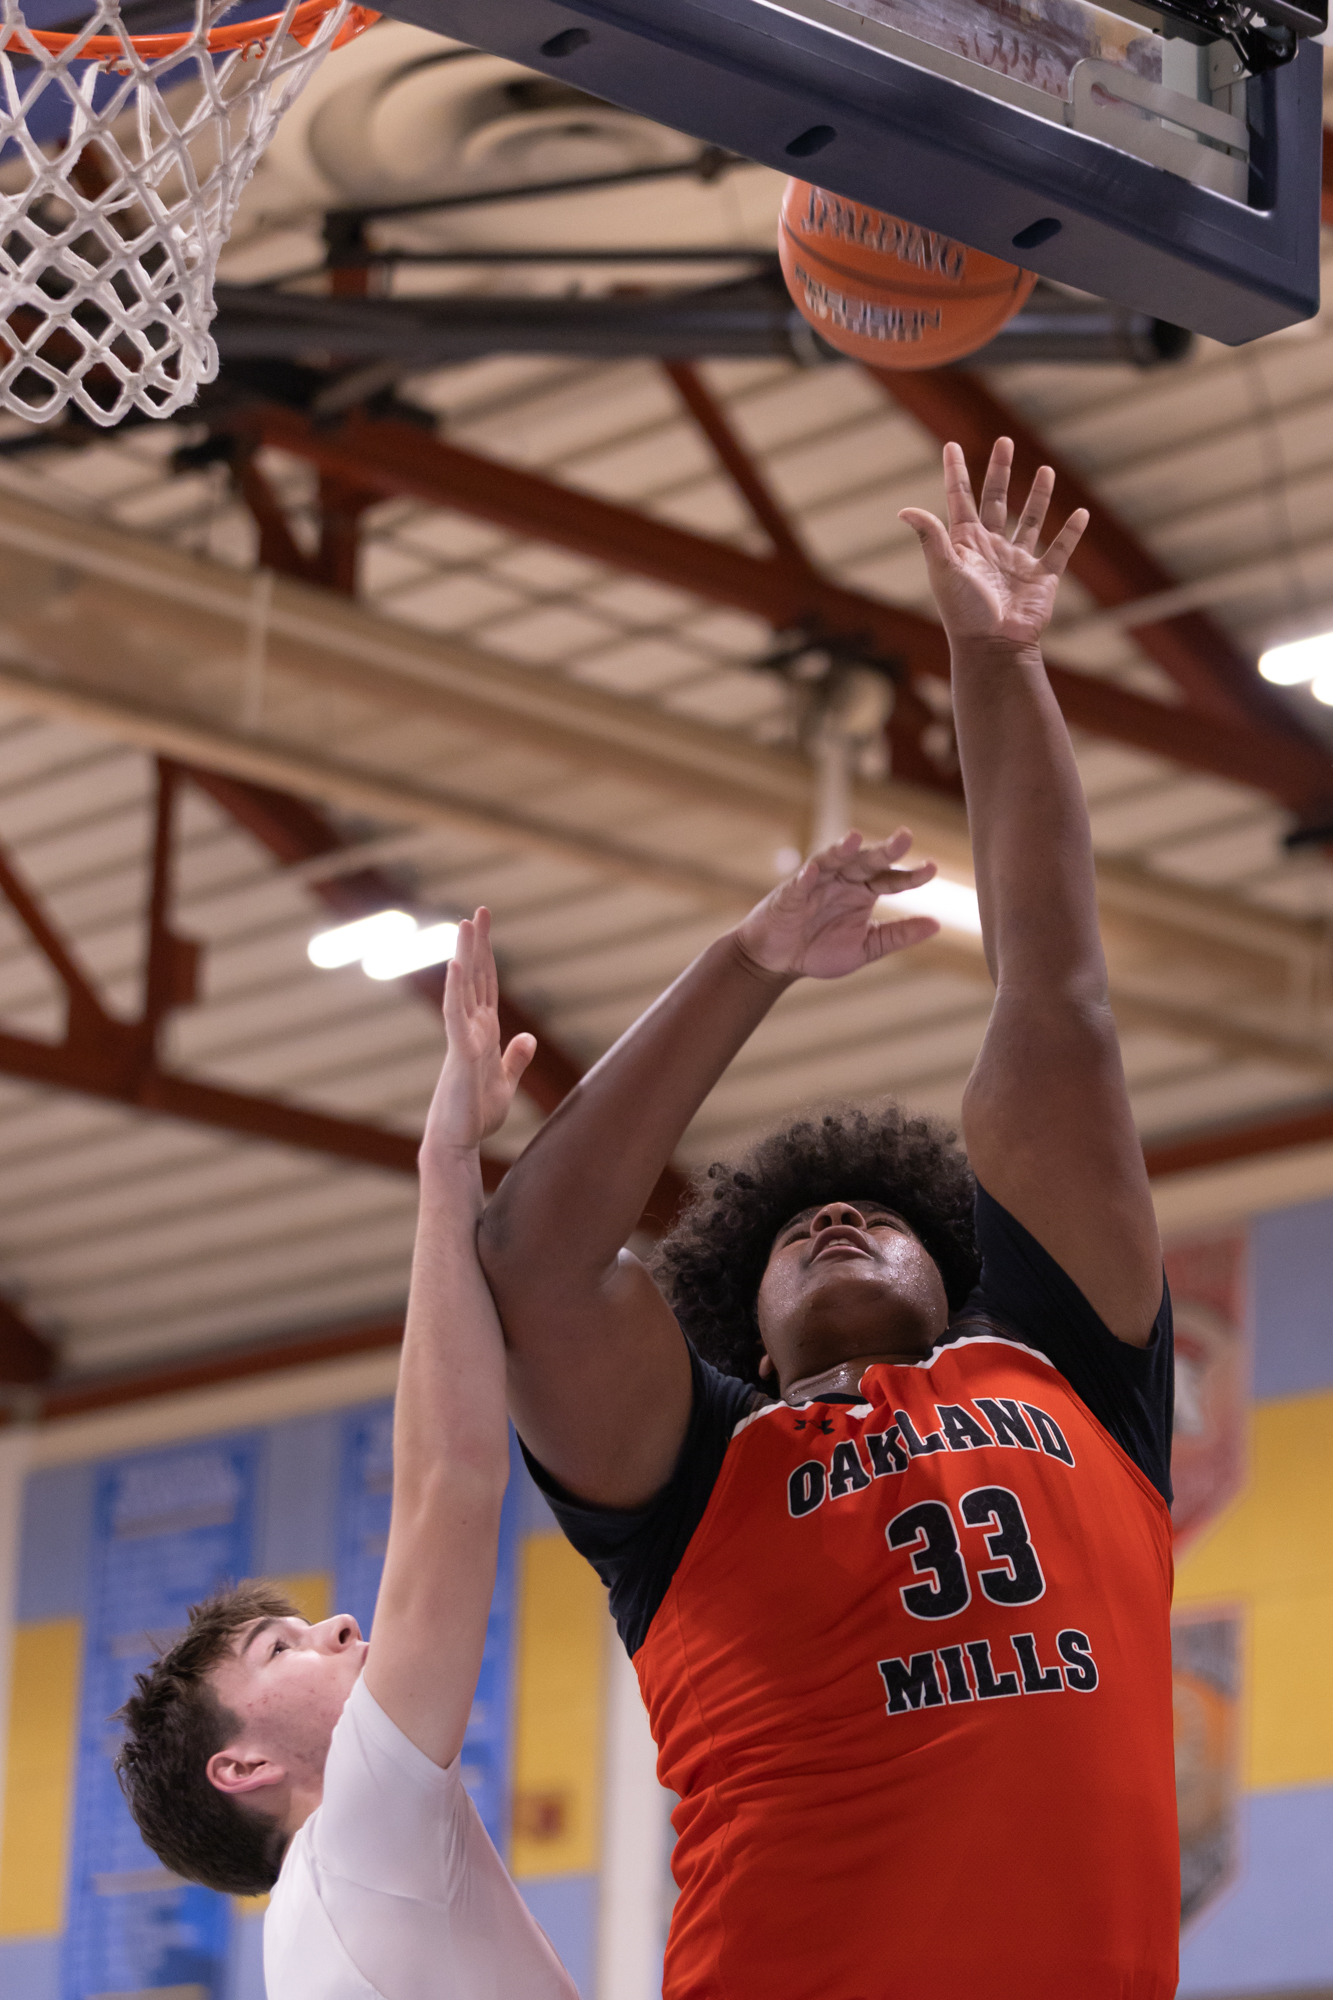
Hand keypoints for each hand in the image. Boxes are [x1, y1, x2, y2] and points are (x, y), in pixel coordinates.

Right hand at [422, 908, 534, 1158]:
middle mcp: (471, 1028)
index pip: (487, 985)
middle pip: (475, 977)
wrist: (458, 1142)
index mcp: (484, 1032)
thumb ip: (515, 1058)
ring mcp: (462, 1037)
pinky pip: (455, 1015)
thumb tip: (528, 1038)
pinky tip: (455, 966)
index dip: (488, 956)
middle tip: (479, 911)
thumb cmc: (475, 1115)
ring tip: (465, 924)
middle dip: (478, 944)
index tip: (485, 928)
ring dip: (464, 956)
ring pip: (463, 988)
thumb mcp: (504, 1082)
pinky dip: (455, 990)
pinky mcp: (459, 1053)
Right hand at [735, 829, 939, 979]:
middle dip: (884, 849)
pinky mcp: (790, 895)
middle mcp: (843, 881)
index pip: (891, 879)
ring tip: (854, 837)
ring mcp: (816, 883)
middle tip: (905, 836)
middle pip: (866, 860)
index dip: (911, 875)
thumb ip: (898, 935)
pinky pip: (799, 883)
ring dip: (842, 849)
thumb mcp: (866, 947)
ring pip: (832, 860)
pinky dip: (805, 877)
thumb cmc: (820, 950)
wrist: (779, 961)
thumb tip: (936, 925)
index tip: (932, 868)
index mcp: (864, 892)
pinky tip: (812, 872)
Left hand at [899, 439, 1087, 650]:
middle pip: (996, 500)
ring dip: (1038, 496)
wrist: (994, 648)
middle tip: (1004, 442)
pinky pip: (1060, 549)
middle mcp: (991, 547)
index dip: (955, 473)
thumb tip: (904, 510)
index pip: (959, 499)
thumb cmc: (964, 612)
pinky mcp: (1042, 577)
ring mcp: (1017, 561)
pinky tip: (1080, 513)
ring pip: (1030, 520)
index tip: (950, 446)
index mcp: (966, 543)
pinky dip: (1071, 532)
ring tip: (1045, 469)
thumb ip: (931, 537)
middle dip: (1000, 471)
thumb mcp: (944, 570)